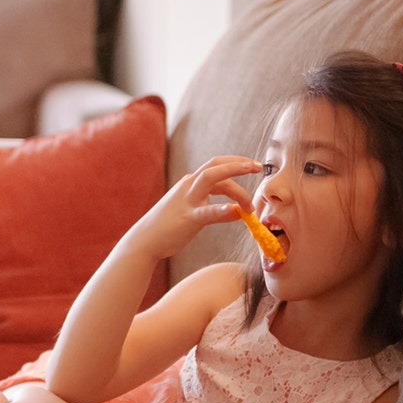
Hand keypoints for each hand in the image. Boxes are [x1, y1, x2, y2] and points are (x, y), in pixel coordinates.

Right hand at [125, 155, 259, 260]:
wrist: (144, 240)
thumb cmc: (166, 226)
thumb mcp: (187, 208)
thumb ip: (207, 203)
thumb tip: (233, 208)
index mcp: (189, 183)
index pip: (215, 165)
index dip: (236, 163)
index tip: (252, 166)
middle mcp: (188, 186)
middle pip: (216, 165)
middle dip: (239, 164)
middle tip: (258, 167)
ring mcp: (187, 200)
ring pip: (212, 179)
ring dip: (236, 181)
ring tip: (252, 195)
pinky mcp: (188, 218)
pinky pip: (208, 211)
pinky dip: (224, 210)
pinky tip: (238, 213)